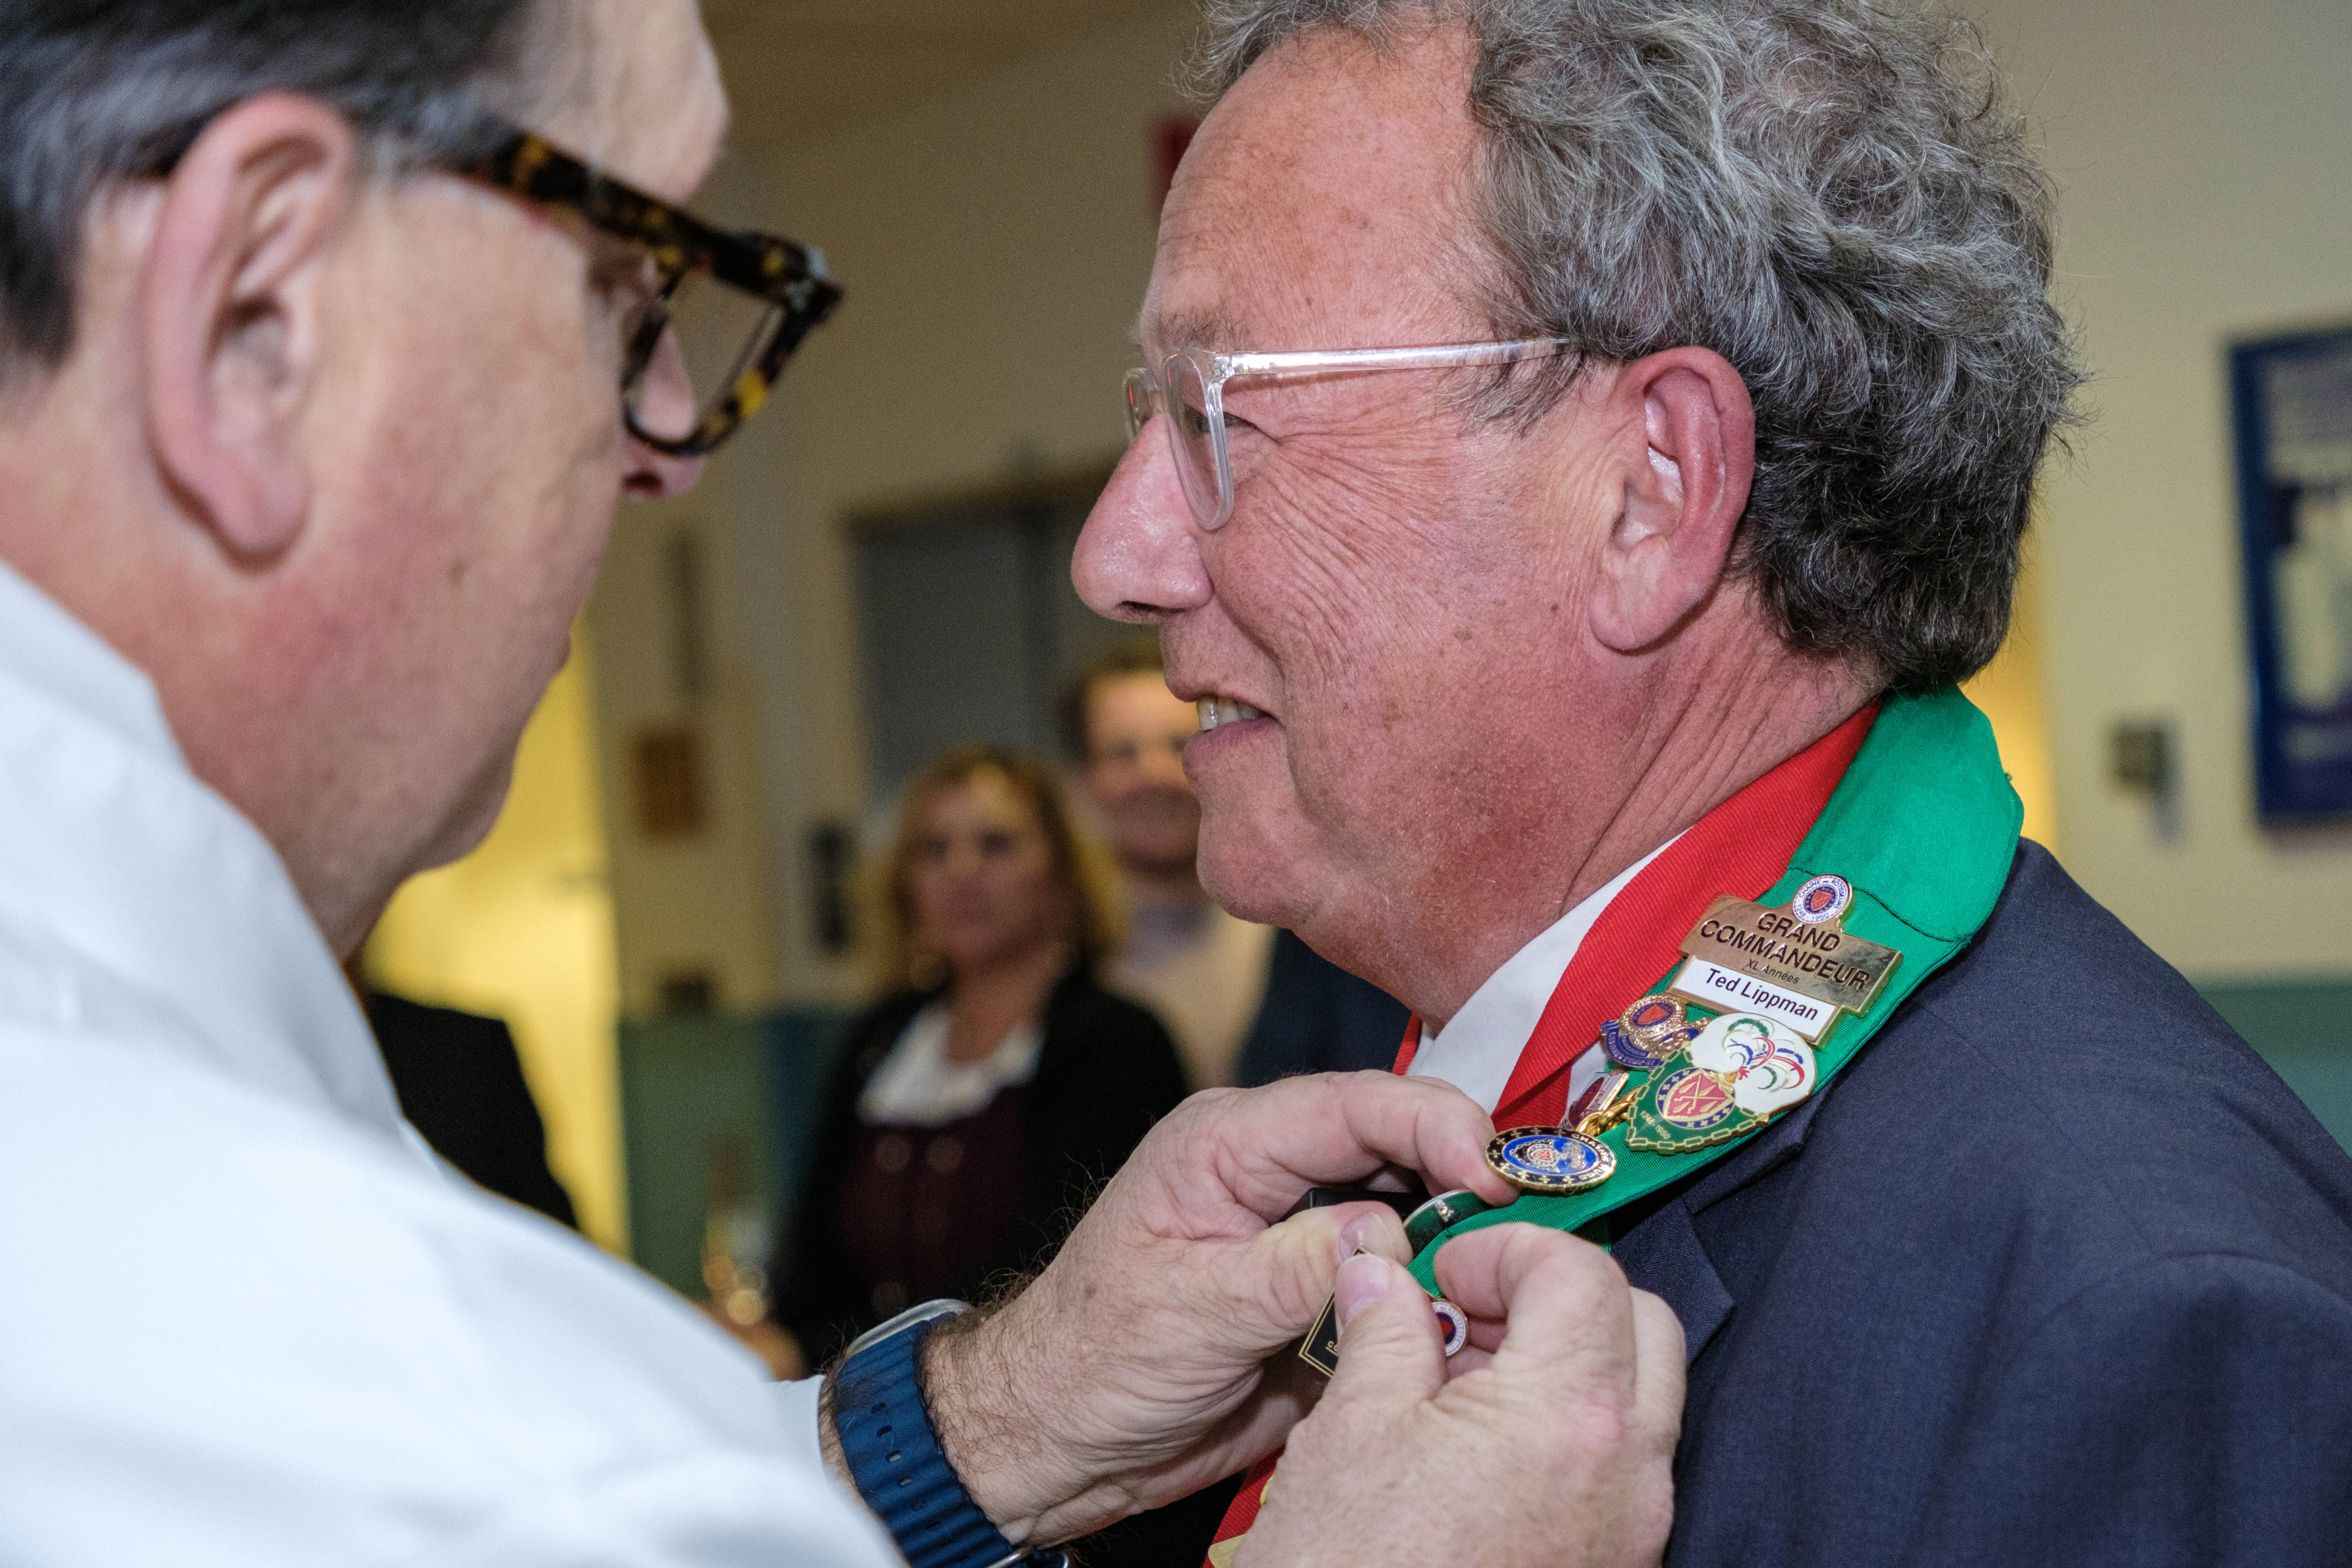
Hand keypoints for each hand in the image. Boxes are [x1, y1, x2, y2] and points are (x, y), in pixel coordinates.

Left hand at [919, 1071, 1514, 1543]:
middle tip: (1540, 1210)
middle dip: (1470, 1167)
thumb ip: (1290, 1268)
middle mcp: (1271, 1171)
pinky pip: (1400, 1274)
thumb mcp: (1188, 1311)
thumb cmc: (1089, 1359)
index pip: (1354, 1104)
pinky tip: (1481, 1305)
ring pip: (1411, 1205)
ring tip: (1526, 1257)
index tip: (1495, 1169)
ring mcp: (1301, 1231)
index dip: (1436, 1123)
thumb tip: (1388, 1232)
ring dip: (1465, 1229)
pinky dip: (1443, 1286)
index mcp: (1227, 1142)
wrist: (1056, 1436)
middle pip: (1396, 1141)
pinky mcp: (1321, 1291)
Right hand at [1233, 1223, 1684, 1567]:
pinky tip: (1477, 1447)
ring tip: (1460, 1384)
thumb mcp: (1351, 1430)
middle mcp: (1629, 1472)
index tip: (1442, 1272)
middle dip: (1558, 1294)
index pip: (1582, 1272)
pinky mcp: (1616, 1565)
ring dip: (1564, 1360)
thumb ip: (1382, 1329)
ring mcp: (1632, 1528)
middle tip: (1468, 1311)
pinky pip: (1619, 1466)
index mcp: (1569, 1416)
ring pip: (1638, 1396)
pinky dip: (1567, 1428)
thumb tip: (1381, 1274)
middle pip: (1641, 1323)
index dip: (1506, 1250)